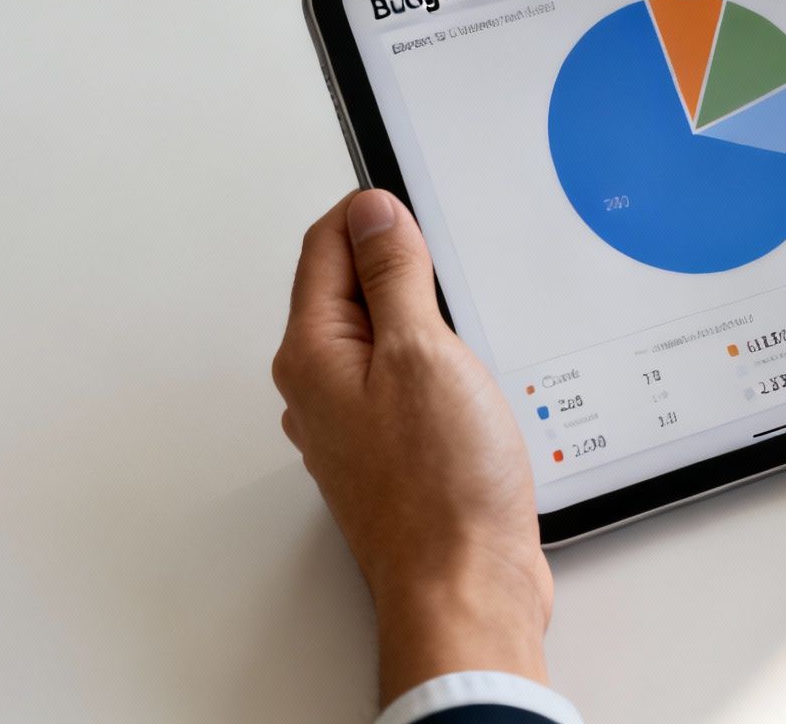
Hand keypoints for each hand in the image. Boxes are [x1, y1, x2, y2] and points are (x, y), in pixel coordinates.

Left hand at [274, 190, 551, 704]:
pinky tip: (471, 374)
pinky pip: (407, 382)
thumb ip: (395, 274)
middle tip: (441, 247)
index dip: (371, 211)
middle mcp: (323, 390)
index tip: (413, 202)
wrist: (465, 584)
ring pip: (382, 338)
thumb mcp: (423, 349)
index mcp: (314, 356)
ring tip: (459, 309)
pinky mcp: (395, 454)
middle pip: (350, 289)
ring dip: (423, 314)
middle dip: (397, 259)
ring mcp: (357, 426)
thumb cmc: (441, 485)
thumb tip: (375, 213)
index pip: (325, 247)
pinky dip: (439, 362)